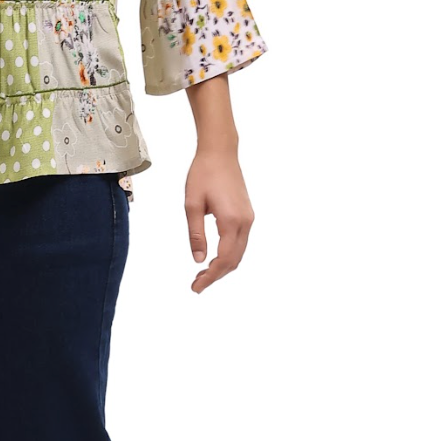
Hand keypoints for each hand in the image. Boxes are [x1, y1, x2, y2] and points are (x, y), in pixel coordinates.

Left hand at [184, 145, 254, 293]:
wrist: (220, 153)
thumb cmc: (203, 174)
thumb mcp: (192, 205)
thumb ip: (196, 234)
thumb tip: (198, 260)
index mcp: (231, 221)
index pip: (224, 259)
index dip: (211, 277)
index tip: (196, 287)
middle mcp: (245, 222)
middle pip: (234, 260)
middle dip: (216, 275)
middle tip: (196, 284)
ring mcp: (248, 218)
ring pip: (239, 252)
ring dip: (223, 266)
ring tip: (202, 274)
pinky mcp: (246, 214)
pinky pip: (240, 242)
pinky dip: (228, 255)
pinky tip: (214, 257)